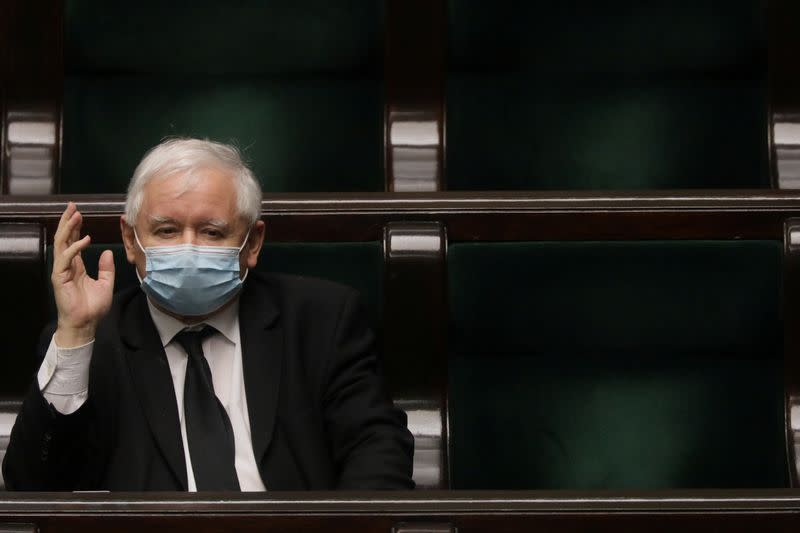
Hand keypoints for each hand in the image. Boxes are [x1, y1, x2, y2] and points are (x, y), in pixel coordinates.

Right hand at [51, 202, 114, 347]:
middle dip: (68, 221)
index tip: (79, 212)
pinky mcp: (60, 277)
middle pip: (65, 238)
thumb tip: (106, 253)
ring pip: (62, 244)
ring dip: (68, 228)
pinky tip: (85, 239)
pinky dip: (75, 248)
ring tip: (75, 214)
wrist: (86, 323)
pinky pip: (66, 259)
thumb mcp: (106, 283)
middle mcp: (68, 265)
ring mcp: (62, 270)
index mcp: (77, 266)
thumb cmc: (93, 307)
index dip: (76, 227)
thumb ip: (106, 268)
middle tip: (72, 205)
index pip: (74, 241)